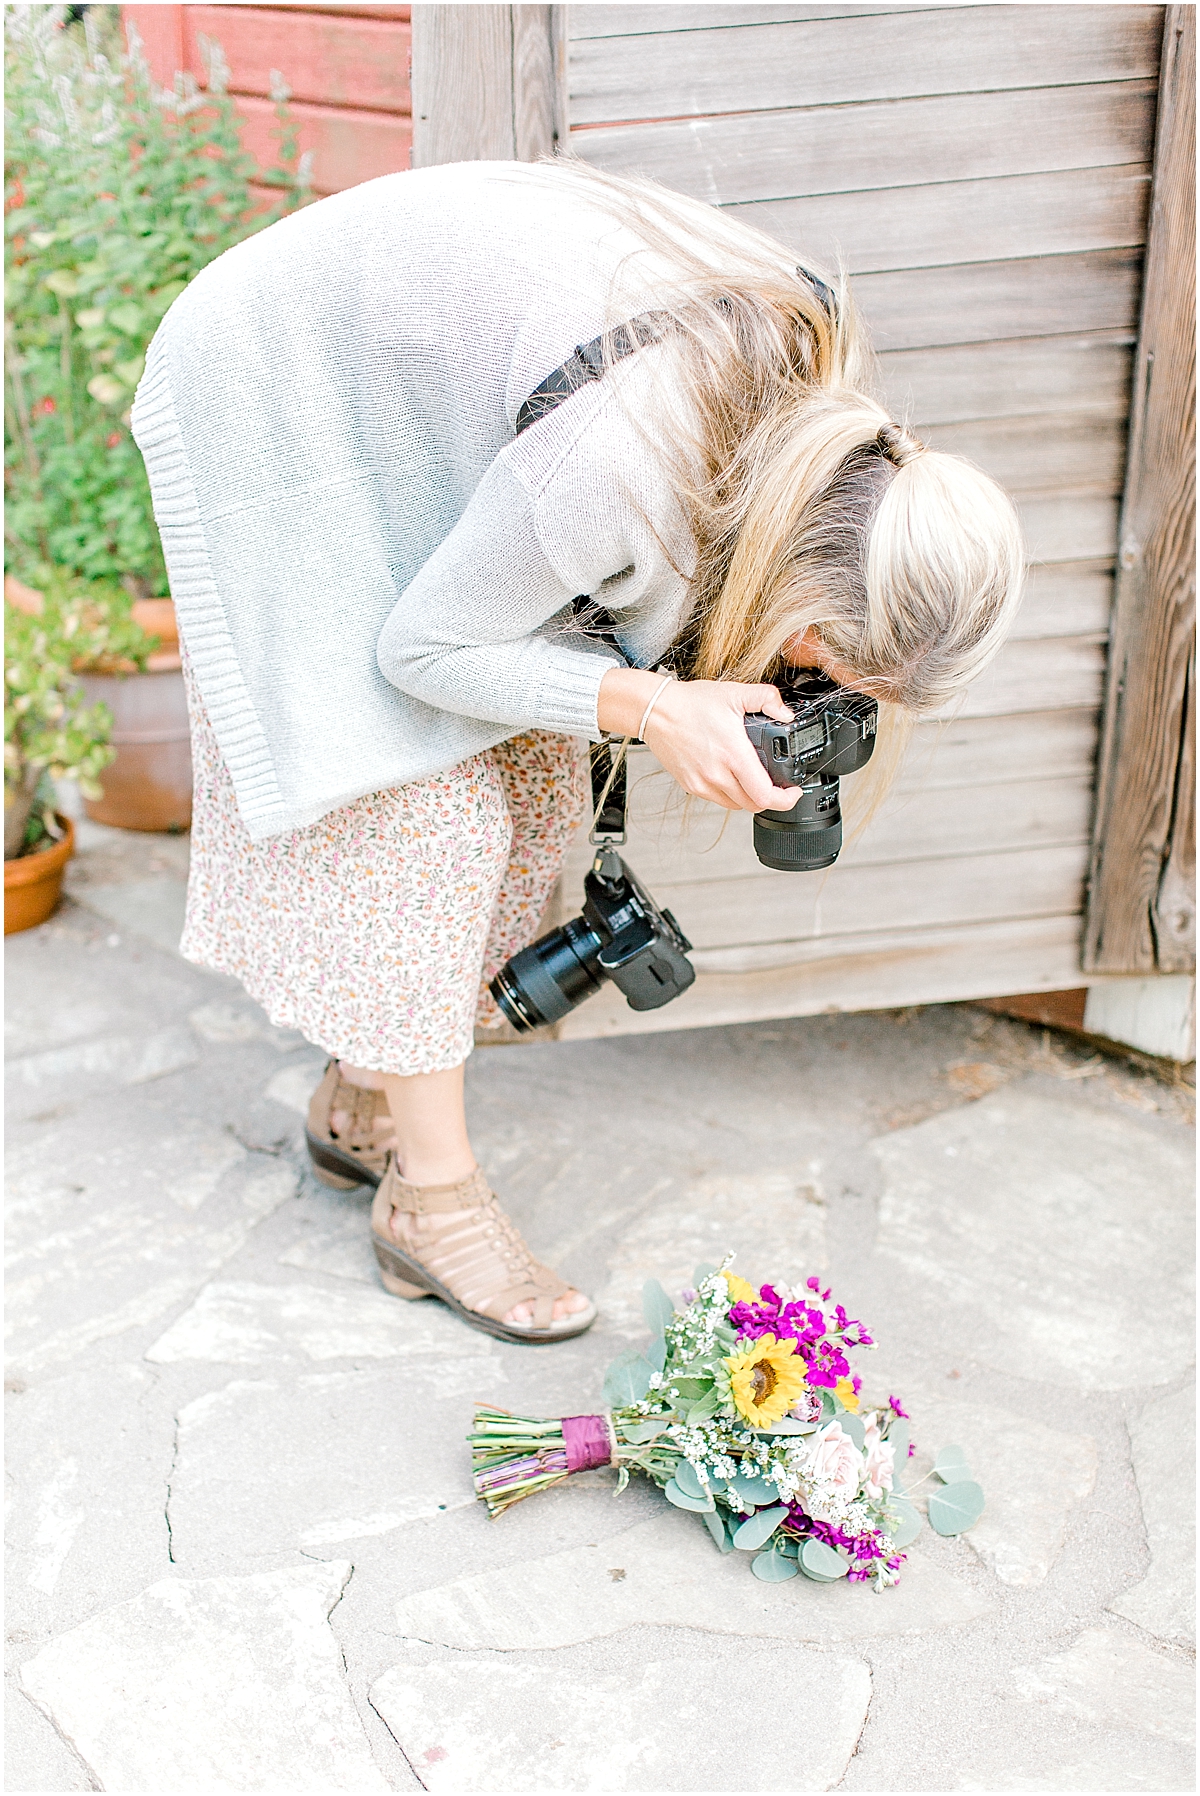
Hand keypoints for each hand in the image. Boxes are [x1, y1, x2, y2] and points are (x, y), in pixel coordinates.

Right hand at [596, 667, 802, 812]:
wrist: (655, 711)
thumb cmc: (690, 704)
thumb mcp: (734, 693)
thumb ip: (767, 698)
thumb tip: (785, 713)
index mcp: (733, 754)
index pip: (764, 795)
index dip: (785, 799)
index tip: (793, 792)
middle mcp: (717, 775)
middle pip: (754, 805)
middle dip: (771, 798)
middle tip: (778, 786)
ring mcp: (703, 783)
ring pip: (736, 806)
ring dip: (750, 797)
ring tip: (755, 781)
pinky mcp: (691, 786)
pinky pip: (719, 800)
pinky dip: (731, 794)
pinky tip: (732, 777)